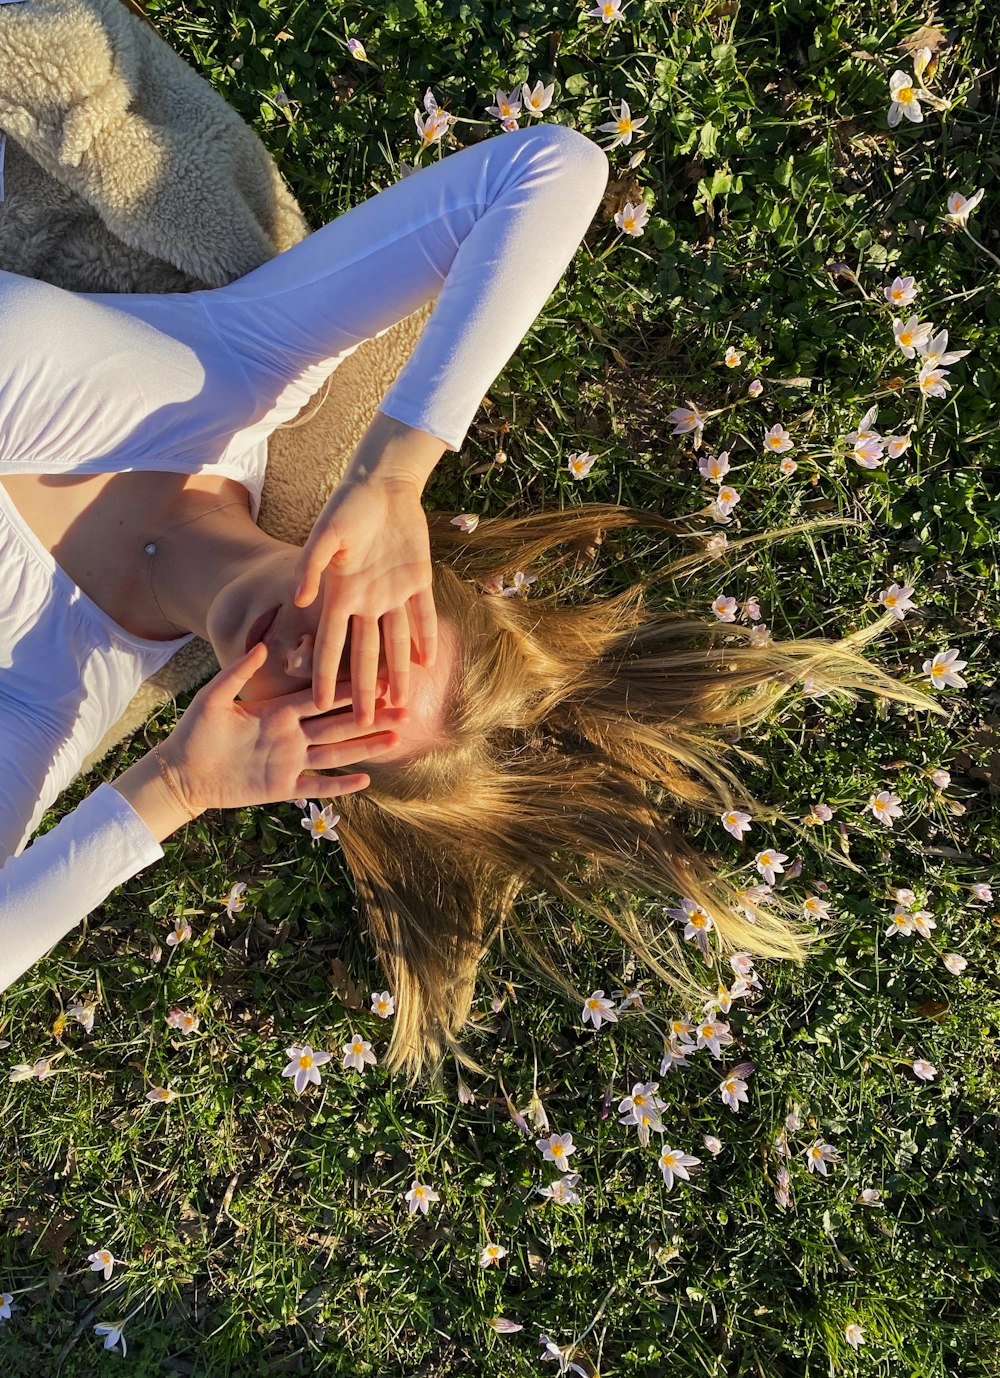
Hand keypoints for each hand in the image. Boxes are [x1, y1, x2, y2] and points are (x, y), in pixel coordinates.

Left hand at [161, 641, 407, 813]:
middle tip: (403, 709)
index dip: (350, 690)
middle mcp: (291, 735)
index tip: (378, 678)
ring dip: (365, 747)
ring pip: (336, 753)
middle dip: (371, 717)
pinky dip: (339, 785)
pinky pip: (316, 787)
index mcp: (278, 711)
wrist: (180, 773)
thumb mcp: (213, 697)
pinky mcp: (281, 788)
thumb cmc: (194, 732)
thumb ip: (238, 673)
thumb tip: (264, 645)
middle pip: (339, 724)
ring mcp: (289, 762)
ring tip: (394, 740)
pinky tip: (364, 780)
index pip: (322, 698)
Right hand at [291, 475, 436, 723]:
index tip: (320, 704)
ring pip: (395, 642)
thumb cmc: (347, 507)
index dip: (326, 674)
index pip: (331, 643)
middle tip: (363, 722)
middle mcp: (366, 601)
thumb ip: (311, 566)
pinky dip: (426, 638)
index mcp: (340, 594)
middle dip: (363, 688)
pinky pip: (423, 615)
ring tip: (400, 704)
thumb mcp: (325, 535)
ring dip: (398, 672)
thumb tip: (298, 600)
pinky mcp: (418, 581)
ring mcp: (393, 593)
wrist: (382, 485)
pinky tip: (427, 664)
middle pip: (364, 653)